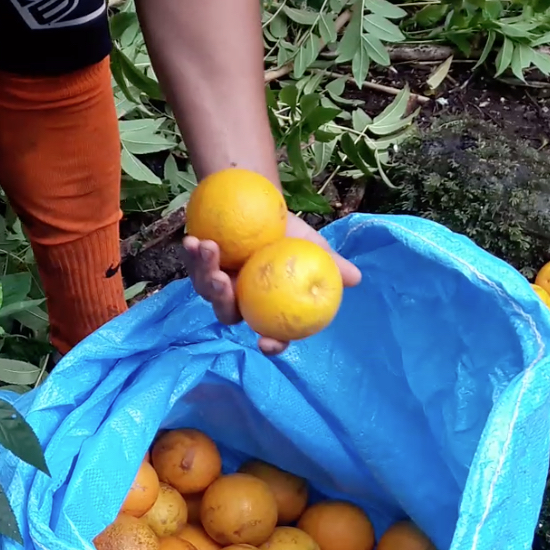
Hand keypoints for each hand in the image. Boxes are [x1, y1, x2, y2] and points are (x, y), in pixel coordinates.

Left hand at [183, 211, 361, 355]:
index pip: (270, 335)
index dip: (269, 344)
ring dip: (205, 272)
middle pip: (227, 313)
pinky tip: (194, 240)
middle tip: (225, 284)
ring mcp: (215, 285)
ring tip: (209, 249)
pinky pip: (192, 264)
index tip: (266, 341)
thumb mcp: (313, 248)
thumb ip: (331, 265)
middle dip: (223, 302)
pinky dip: (193, 253)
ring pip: (206, 288)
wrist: (263, 204)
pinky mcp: (198, 265)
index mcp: (266, 308)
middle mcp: (238, 301)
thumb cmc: (290, 234)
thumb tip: (356, 278)